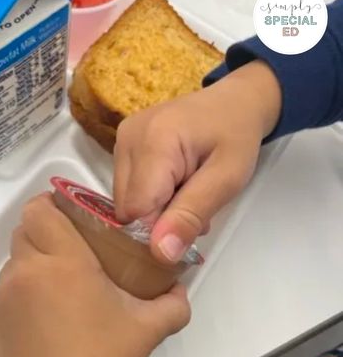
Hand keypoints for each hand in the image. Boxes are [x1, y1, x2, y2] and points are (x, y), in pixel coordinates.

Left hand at [0, 194, 190, 356]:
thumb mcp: (148, 328)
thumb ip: (172, 302)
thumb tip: (180, 290)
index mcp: (64, 264)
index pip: (41, 209)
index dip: (55, 205)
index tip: (75, 216)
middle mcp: (27, 274)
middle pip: (24, 229)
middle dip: (48, 231)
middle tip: (75, 249)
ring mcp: (6, 299)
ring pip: (15, 259)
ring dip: (35, 260)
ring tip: (63, 284)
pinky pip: (7, 289)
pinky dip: (24, 289)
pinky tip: (49, 314)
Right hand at [114, 60, 282, 263]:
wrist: (234, 103)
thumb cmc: (236, 137)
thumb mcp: (226, 180)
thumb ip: (191, 216)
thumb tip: (161, 253)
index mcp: (154, 141)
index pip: (137, 211)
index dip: (161, 226)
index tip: (192, 218)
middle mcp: (127, 138)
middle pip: (127, 209)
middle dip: (159, 218)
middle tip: (193, 201)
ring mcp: (121, 140)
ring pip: (125, 203)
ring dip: (155, 209)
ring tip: (186, 190)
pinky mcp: (121, 145)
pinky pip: (126, 189)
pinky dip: (149, 197)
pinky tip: (173, 183)